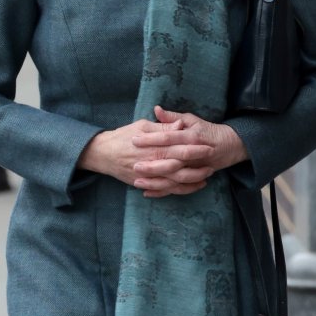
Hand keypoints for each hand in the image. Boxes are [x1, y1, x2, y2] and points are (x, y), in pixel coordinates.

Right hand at [78, 108, 246, 196]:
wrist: (102, 153)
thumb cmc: (123, 136)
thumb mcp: (142, 126)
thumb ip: (163, 127)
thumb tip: (181, 125)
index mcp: (154, 146)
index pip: (181, 148)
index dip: (197, 148)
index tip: (210, 146)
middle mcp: (153, 162)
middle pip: (181, 168)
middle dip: (198, 167)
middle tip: (212, 164)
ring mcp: (148, 176)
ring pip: (175, 182)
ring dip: (192, 181)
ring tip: (205, 178)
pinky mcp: (144, 183)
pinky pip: (164, 190)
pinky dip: (178, 190)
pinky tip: (189, 187)